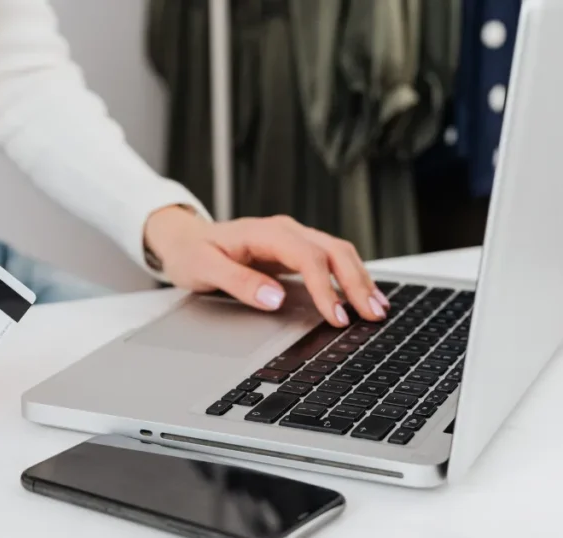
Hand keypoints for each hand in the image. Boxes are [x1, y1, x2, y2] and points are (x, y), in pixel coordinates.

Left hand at [144, 206, 388, 326]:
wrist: (183, 239)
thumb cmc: (192, 253)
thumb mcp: (205, 269)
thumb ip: (239, 282)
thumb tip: (275, 298)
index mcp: (266, 233)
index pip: (308, 257)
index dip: (326, 287)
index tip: (336, 317)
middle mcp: (285, 231)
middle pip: (333, 251)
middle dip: (356, 283)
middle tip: (373, 315)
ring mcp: (292, 240)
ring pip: (338, 253)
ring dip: (360, 280)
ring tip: (378, 309)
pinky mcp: (295, 252)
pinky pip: (330, 261)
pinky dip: (350, 277)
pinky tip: (362, 296)